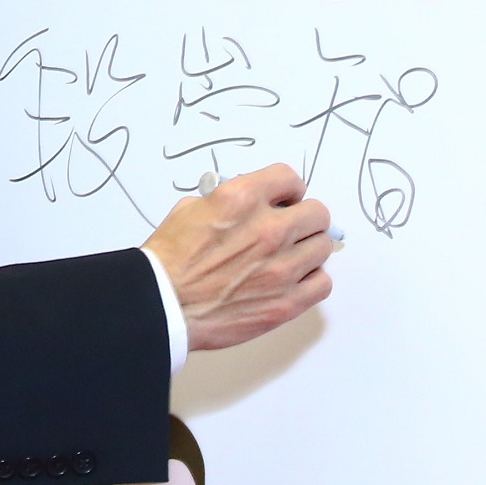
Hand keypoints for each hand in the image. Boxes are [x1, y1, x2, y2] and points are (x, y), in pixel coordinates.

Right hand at [145, 164, 335, 351]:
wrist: (162, 305)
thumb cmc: (170, 261)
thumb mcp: (191, 209)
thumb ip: (229, 199)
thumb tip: (251, 202)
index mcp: (242, 199)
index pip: (290, 178)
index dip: (288, 189)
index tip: (286, 199)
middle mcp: (268, 229)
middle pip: (317, 213)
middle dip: (304, 218)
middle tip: (291, 228)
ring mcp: (281, 268)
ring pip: (323, 246)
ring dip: (309, 248)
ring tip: (291, 256)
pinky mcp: (286, 302)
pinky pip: (323, 283)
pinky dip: (312, 280)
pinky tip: (294, 280)